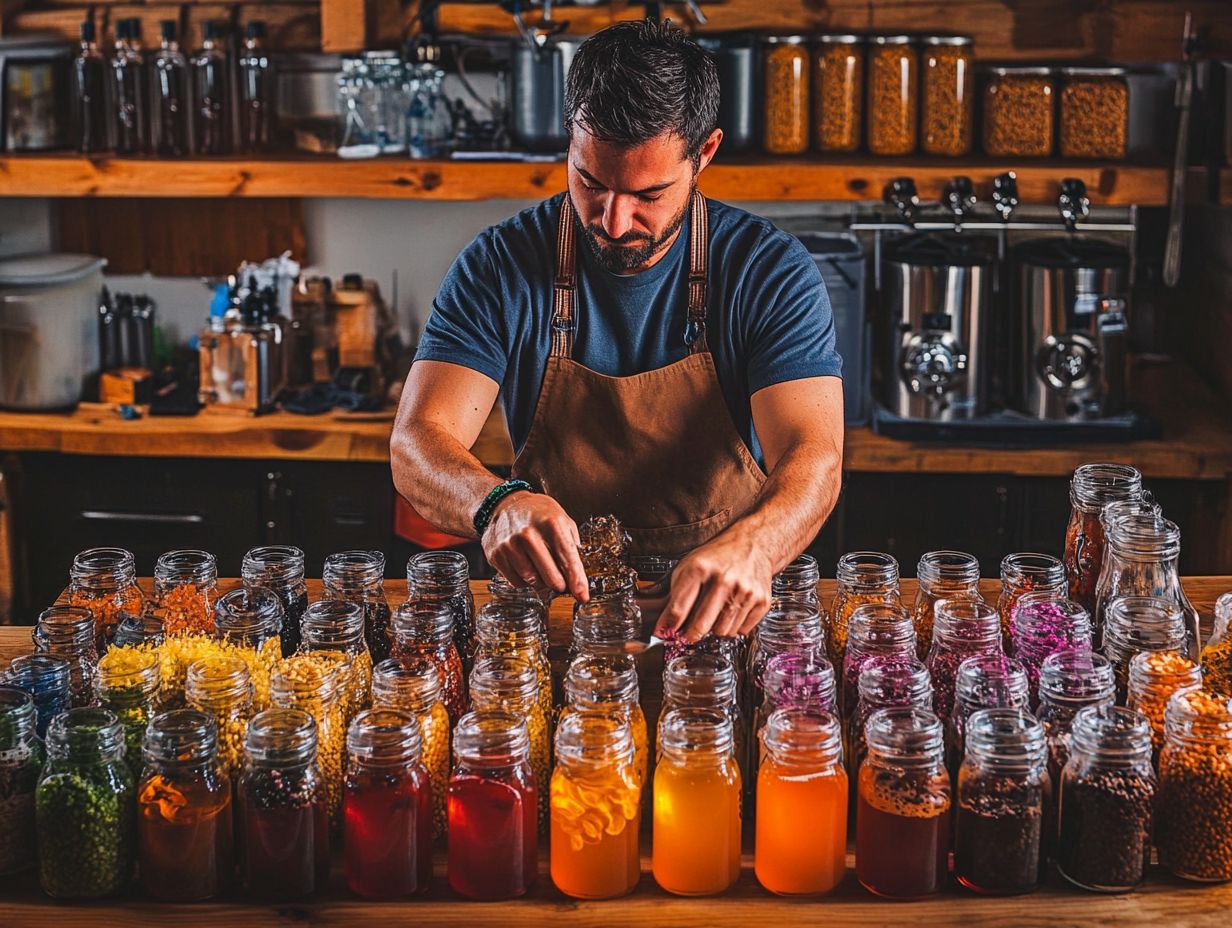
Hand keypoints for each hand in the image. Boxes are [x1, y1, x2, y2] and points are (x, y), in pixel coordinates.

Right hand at [482, 491, 588, 601]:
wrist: (504, 504)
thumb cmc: (538, 514)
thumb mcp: (562, 519)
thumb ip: (572, 545)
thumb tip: (578, 575)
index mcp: (551, 524)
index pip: (568, 560)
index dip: (577, 582)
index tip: (582, 596)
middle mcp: (529, 535)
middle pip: (551, 577)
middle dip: (560, 585)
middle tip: (561, 583)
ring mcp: (510, 545)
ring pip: (533, 582)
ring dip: (541, 582)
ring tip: (541, 569)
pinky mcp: (496, 556)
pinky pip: (516, 582)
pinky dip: (525, 581)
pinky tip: (526, 567)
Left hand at [653, 531, 772, 641]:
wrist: (752, 545)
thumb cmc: (717, 557)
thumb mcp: (689, 565)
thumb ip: (673, 592)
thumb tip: (662, 623)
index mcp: (700, 568)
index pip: (679, 608)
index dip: (668, 625)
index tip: (664, 633)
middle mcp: (723, 579)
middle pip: (701, 625)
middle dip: (690, 635)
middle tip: (688, 635)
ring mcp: (744, 591)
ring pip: (722, 632)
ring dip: (715, 629)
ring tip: (715, 614)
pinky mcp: (761, 601)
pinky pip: (741, 631)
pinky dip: (734, 627)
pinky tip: (732, 612)